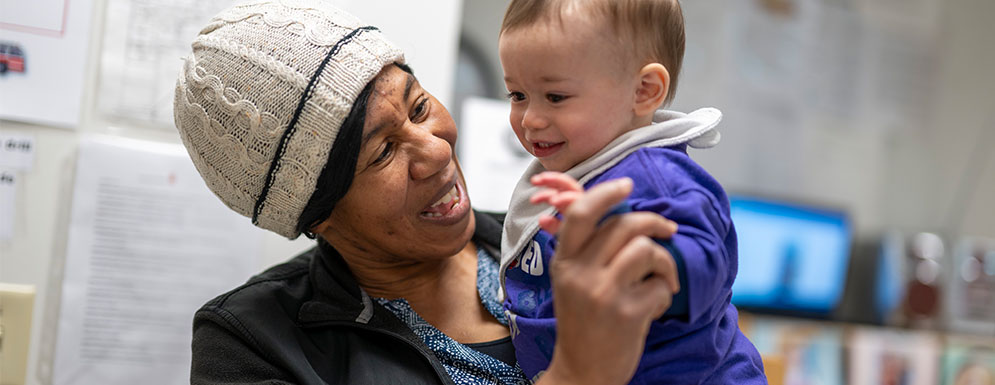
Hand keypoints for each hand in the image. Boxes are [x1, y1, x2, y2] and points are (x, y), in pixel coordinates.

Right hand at [535, 178, 680, 384]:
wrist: (582, 373)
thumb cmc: (581, 324)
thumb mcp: (570, 282)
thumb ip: (586, 249)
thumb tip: (617, 212)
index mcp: (563, 262)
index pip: (581, 213)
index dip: (606, 192)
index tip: (627, 184)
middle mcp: (580, 274)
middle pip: (624, 225)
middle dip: (655, 223)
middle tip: (668, 230)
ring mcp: (604, 294)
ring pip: (646, 249)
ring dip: (665, 261)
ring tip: (663, 277)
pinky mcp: (628, 314)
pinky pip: (659, 286)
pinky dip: (664, 293)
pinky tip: (654, 306)